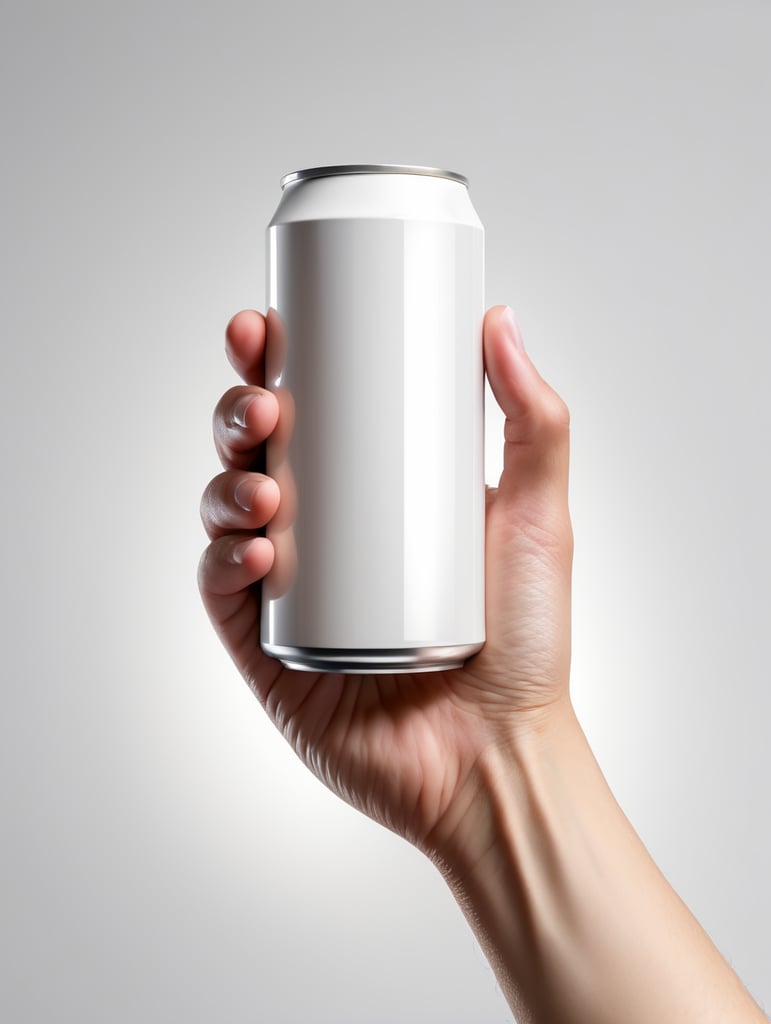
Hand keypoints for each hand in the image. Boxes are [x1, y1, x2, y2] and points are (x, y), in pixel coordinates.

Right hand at [198, 305, 572, 853]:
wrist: (497, 754)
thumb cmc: (524, 643)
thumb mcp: (539, 516)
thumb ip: (535, 420)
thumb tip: (499, 321)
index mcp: (374, 495)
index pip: (309, 414)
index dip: (272, 366)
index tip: (267, 328)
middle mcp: (325, 535)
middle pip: (255, 453)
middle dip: (238, 413)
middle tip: (265, 404)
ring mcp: (290, 591)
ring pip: (227, 514)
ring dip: (226, 482)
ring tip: (265, 482)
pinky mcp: (266, 648)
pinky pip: (221, 593)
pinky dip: (222, 562)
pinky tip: (252, 549)